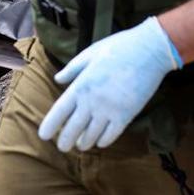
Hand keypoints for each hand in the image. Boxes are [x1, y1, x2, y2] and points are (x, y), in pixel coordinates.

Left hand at [40, 16, 182, 151]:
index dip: (50, 126)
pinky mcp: (126, 115)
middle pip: (73, 129)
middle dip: (65, 141)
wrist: (149, 50)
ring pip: (91, 136)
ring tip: (82, 145)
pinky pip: (111, 135)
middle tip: (63, 147)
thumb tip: (58, 80)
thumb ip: (73, 69)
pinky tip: (100, 142)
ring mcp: (109, 110)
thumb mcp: (90, 53)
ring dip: (84, 143)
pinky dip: (104, 141)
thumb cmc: (119, 48)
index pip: (59, 112)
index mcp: (81, 86)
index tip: (44, 136)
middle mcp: (92, 101)